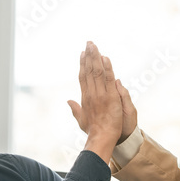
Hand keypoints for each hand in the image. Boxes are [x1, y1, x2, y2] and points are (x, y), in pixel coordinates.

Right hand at [67, 42, 124, 160]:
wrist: (101, 137)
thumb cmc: (92, 130)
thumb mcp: (81, 119)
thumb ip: (75, 108)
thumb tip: (68, 100)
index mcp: (85, 97)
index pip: (83, 77)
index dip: (82, 64)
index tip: (82, 54)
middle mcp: (91, 93)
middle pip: (89, 71)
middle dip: (89, 56)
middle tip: (89, 43)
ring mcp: (100, 94)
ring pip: (97, 72)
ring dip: (96, 57)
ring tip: (94, 45)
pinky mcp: (110, 96)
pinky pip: (108, 79)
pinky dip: (107, 68)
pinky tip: (105, 57)